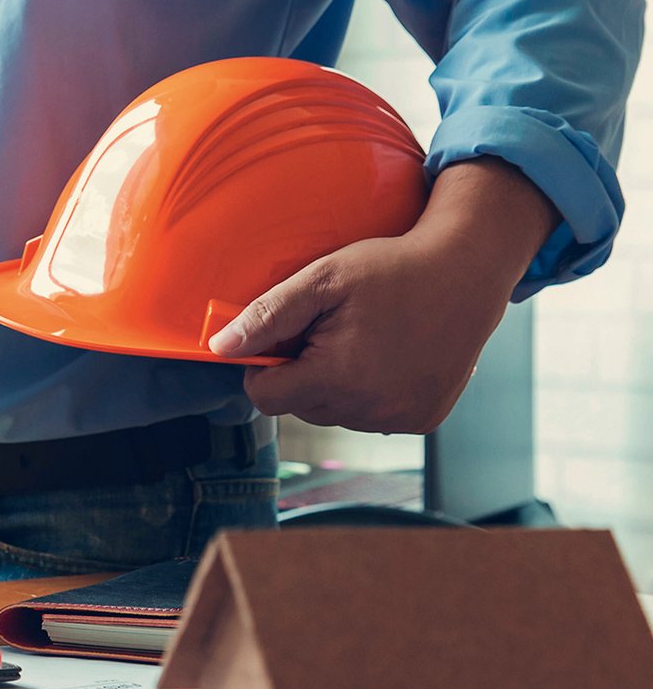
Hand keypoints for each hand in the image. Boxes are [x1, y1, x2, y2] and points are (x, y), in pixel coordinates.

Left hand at [209, 159, 556, 432]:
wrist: (468, 271)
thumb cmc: (391, 268)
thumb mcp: (322, 280)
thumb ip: (268, 316)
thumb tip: (220, 348)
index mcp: (338, 378)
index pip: (265, 398)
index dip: (263, 367)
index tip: (284, 338)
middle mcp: (370, 410)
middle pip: (300, 407)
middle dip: (302, 373)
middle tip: (330, 330)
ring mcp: (401, 418)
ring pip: (336, 414)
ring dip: (336, 385)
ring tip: (363, 341)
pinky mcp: (424, 420)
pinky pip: (373, 417)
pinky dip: (371, 393)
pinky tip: (388, 357)